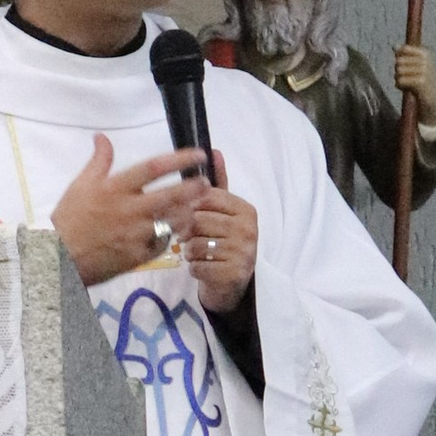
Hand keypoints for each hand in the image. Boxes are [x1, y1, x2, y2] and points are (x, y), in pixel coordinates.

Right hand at [50, 134, 209, 285]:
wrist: (60, 258)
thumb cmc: (69, 219)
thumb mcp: (81, 184)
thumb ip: (99, 161)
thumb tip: (102, 136)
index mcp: (116, 188)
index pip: (153, 168)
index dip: (180, 160)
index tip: (198, 154)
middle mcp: (129, 209)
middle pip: (171, 195)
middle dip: (193, 188)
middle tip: (206, 183)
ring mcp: (136, 234)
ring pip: (172, 221)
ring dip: (187, 212)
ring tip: (195, 206)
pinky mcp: (138, 255)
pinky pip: (162, 243)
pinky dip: (170, 235)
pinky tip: (173, 230)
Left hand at [177, 160, 258, 313]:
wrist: (232, 284)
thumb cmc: (223, 243)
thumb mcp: (222, 213)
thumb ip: (217, 185)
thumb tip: (214, 150)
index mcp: (245, 210)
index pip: (206, 198)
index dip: (189, 207)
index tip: (189, 216)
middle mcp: (248, 229)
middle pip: (198, 221)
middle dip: (187, 232)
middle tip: (190, 238)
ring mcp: (243, 253)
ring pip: (195, 245)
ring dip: (190, 252)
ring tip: (199, 253)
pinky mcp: (234, 274)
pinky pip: (197, 266)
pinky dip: (194, 268)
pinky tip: (203, 268)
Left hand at [393, 45, 435, 128]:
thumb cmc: (424, 79)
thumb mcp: (416, 64)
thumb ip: (405, 54)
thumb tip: (394, 45)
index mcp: (426, 53)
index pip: (404, 49)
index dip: (400, 58)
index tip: (406, 66)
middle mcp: (426, 60)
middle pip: (399, 61)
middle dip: (398, 70)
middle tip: (406, 78)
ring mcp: (424, 71)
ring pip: (398, 71)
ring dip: (398, 79)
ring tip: (406, 84)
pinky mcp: (421, 82)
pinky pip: (400, 81)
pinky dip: (400, 86)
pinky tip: (406, 89)